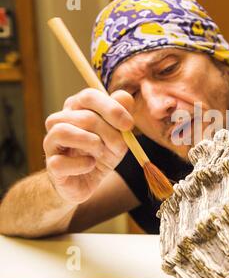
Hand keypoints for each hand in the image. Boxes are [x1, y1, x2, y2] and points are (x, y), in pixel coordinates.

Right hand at [43, 88, 133, 203]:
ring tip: (101, 152)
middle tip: (120, 146)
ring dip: (92, 143)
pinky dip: (81, 164)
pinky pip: (60, 162)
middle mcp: (60, 121)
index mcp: (77, 108)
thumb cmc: (102, 152)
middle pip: (84, 117)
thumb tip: (125, 96)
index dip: (111, 109)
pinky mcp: (51, 165)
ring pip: (63, 132)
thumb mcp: (118, 133)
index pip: (89, 96)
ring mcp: (51, 143)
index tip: (129, 125)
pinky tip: (90, 165)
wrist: (88, 181)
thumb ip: (122, 113)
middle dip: (109, 133)